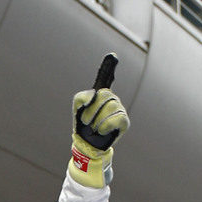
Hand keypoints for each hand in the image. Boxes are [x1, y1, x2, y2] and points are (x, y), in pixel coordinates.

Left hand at [68, 54, 128, 188]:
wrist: (87, 145)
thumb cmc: (83, 126)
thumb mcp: (77, 109)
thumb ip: (82, 97)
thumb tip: (94, 95)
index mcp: (101, 93)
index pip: (106, 77)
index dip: (109, 66)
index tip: (112, 56)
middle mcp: (112, 98)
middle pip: (104, 95)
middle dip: (91, 110)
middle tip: (86, 121)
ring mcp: (119, 109)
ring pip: (110, 107)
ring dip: (96, 120)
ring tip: (93, 128)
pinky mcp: (124, 121)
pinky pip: (116, 117)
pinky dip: (105, 125)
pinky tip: (101, 131)